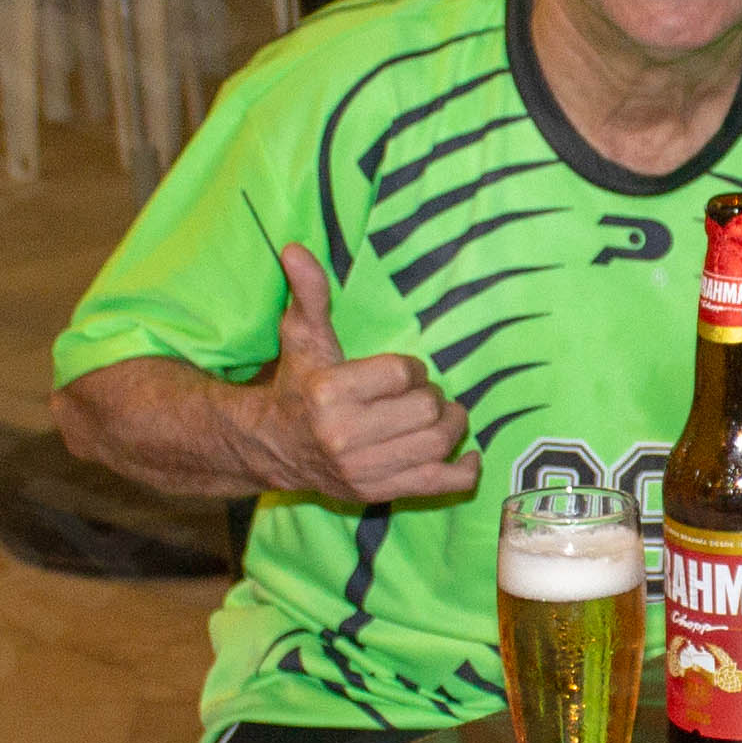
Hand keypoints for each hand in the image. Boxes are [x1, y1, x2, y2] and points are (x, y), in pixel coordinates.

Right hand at [261, 242, 475, 503]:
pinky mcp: (377, 493)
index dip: (412, 369)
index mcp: (328, 393)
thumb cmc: (297, 385)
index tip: (402, 372)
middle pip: (427, 408)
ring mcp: (363, 470)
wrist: (273, 447)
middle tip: (422, 395)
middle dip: (433, 396)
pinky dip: (463, 471)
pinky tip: (468, 455)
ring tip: (442, 416)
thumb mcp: (302, 336)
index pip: (403, 373)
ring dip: (452, 425)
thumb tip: (295, 248)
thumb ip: (310, 294)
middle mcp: (344, 436)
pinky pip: (438, 484)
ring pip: (437, 443)